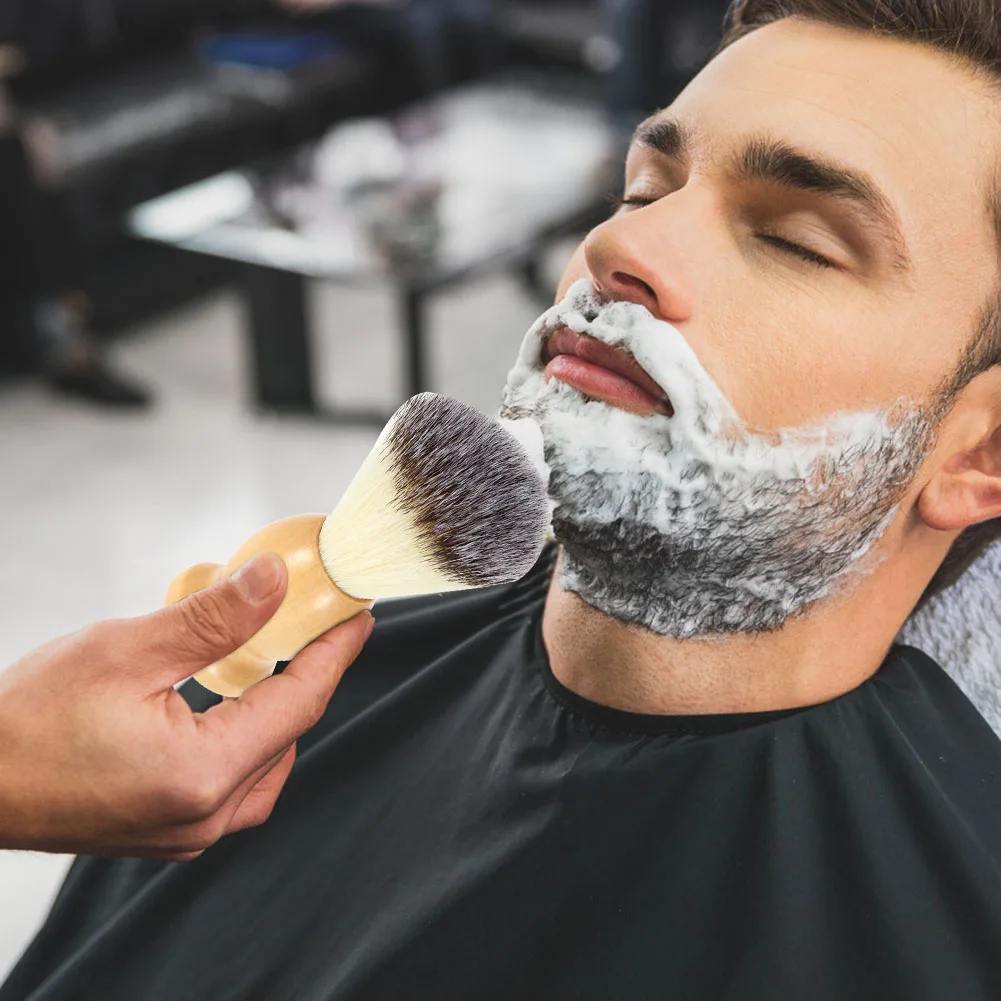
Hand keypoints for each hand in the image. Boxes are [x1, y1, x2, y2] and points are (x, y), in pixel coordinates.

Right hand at [0, 555, 373, 860]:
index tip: (357, 618)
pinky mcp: (164, 833)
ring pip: (267, 765)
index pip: (299, 705)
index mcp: (202, 776)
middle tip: (318, 629)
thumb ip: (213, 618)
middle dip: (309, 679)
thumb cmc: (27, 721)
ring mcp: (184, 834)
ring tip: (280, 659)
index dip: (334, 654)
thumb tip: (274, 581)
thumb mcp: (126, 649)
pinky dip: (248, 739)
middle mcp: (202, 818)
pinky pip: (234, 785)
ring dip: (279, 712)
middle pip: (289, 736)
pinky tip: (235, 704)